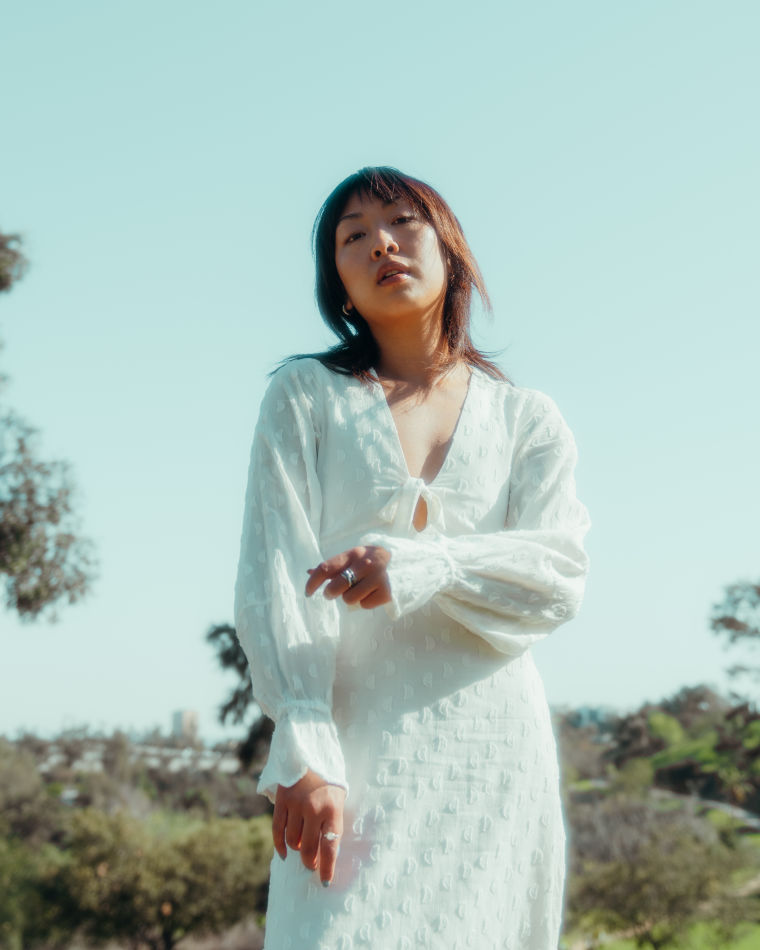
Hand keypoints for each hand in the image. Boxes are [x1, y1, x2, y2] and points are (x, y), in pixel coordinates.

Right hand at [273, 769, 345, 884]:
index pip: (330, 848)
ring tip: (302, 848)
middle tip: (311, 865)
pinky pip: (278, 829)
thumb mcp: (338, 799)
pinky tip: (283, 853)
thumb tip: (325, 853)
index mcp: (333, 810)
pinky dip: (280, 845)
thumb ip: (331, 823)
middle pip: (309, 848)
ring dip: (297, 849)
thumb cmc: (330, 780)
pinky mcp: (282, 800)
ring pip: (293, 841)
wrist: (313, 750)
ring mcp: (296, 804)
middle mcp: (314, 809)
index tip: (324, 882)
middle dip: (310, 862)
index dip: (326, 868)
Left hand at [305, 545, 391, 608]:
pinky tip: (373, 593)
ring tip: (360, 589)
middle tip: (332, 593)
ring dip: (351, 597)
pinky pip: (364, 605)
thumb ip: (333, 566)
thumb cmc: (371, 562)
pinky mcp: (386, 592)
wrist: (405, 564)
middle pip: (336, 587)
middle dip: (330, 593)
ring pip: (348, 599)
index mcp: (353, 554)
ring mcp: (377, 578)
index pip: (326, 568)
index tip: (308, 592)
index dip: (313, 582)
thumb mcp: (353, 558)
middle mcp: (365, 564)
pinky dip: (366, 602)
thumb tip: (309, 571)